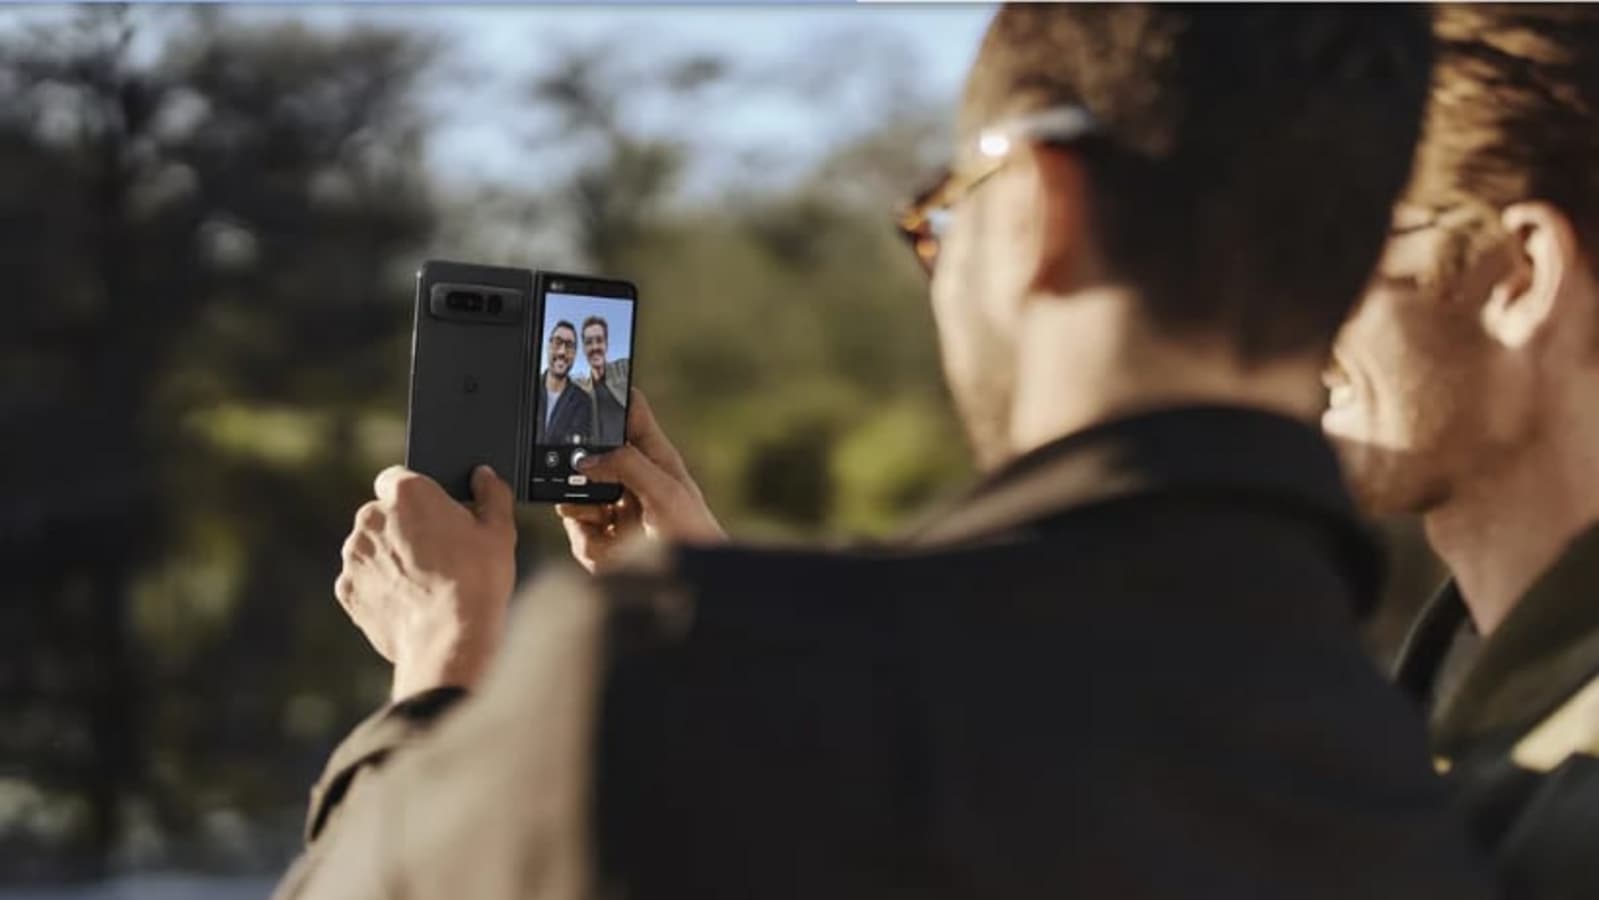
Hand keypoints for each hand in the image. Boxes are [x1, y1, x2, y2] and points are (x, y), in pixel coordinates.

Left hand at [336, 465, 516, 700]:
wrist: (448, 640)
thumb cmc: (476, 582)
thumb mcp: (499, 531)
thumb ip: (492, 493)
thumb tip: (485, 477)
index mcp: (407, 493)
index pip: (400, 477)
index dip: (419, 495)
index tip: (436, 514)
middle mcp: (371, 518)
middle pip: (384, 513)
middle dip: (404, 527)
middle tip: (438, 552)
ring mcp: (354, 555)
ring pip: (371, 547)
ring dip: (390, 557)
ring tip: (425, 582)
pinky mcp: (347, 589)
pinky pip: (362, 580)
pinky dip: (379, 587)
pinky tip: (409, 601)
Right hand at [557, 388, 724, 571]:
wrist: (693, 584)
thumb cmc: (693, 534)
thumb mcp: (665, 492)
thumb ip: (627, 465)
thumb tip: (586, 459)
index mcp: (653, 455)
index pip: (629, 412)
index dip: (612, 393)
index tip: (591, 376)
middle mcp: (629, 477)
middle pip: (589, 450)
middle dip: (578, 460)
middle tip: (576, 468)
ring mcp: (612, 505)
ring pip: (574, 488)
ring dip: (577, 500)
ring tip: (597, 514)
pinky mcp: (598, 535)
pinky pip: (574, 525)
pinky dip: (582, 533)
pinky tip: (603, 541)